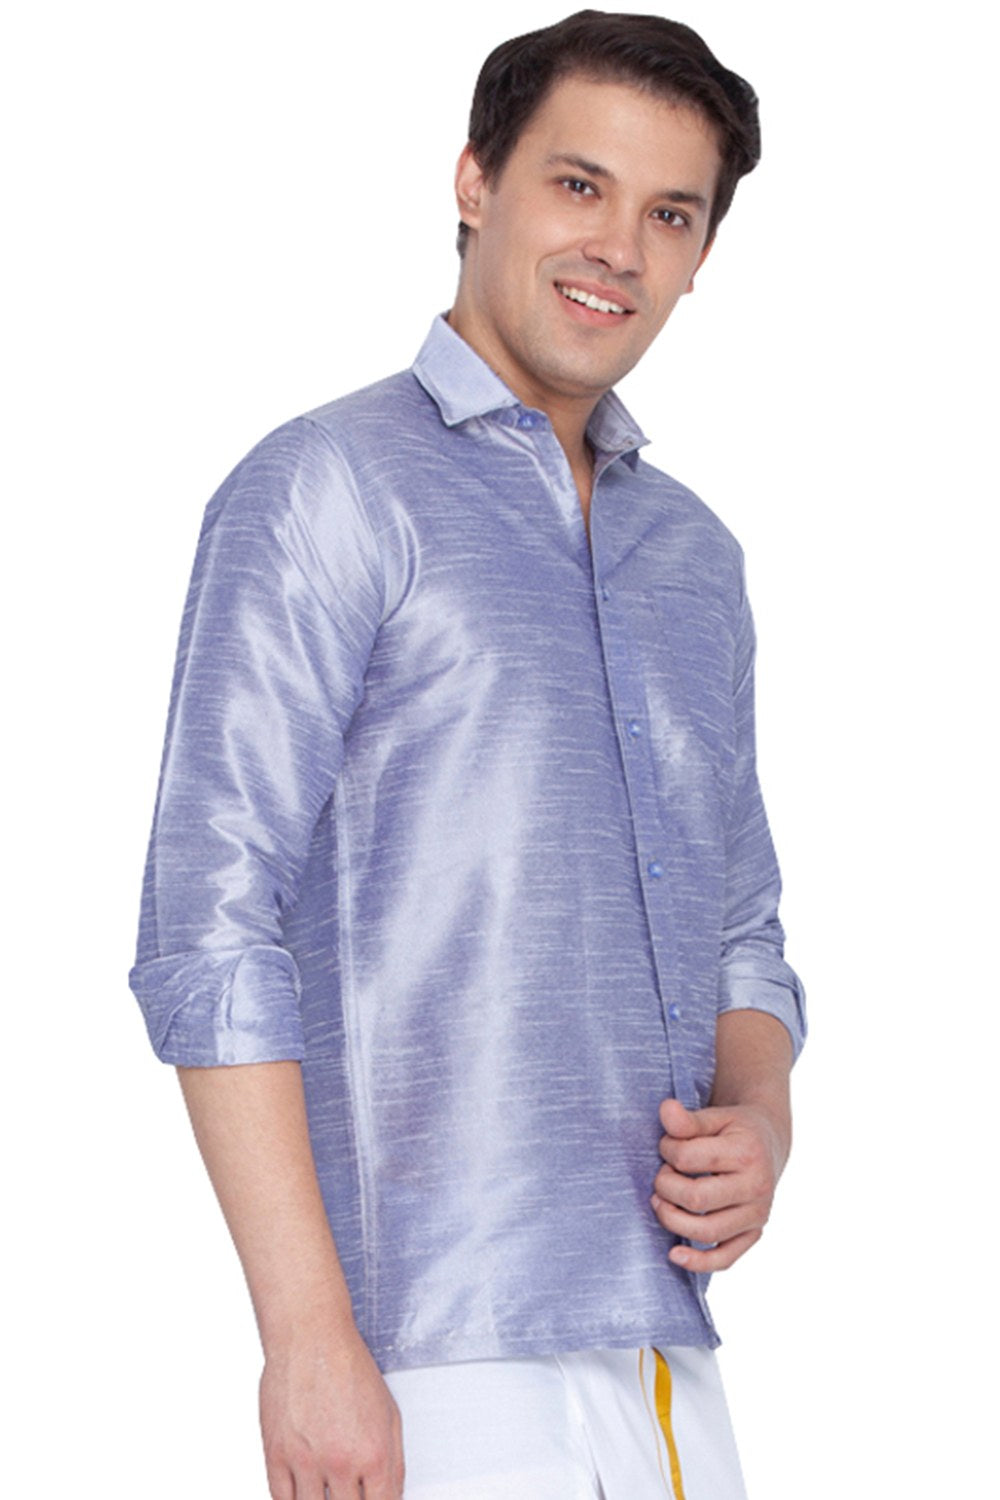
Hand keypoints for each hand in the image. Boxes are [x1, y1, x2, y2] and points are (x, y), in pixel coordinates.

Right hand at [260, 1326, 403, 1499]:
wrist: (311, 1337)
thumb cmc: (349, 1368)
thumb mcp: (390, 1413)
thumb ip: (394, 1463)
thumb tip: (390, 1496)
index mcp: (374, 1454)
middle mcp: (341, 1463)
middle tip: (349, 1492)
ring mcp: (306, 1461)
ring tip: (326, 1491)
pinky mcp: (276, 1454)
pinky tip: (302, 1494)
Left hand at [650, 1096, 789, 1272]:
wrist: (769, 1143)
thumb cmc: (735, 1129)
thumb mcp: (715, 1116)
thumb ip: (688, 1120)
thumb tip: (665, 1110)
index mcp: (747, 1152)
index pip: (689, 1159)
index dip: (667, 1150)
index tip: (667, 1145)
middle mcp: (757, 1187)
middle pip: (696, 1199)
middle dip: (665, 1187)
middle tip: (661, 1175)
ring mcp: (758, 1214)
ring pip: (707, 1231)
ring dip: (672, 1220)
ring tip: (660, 1203)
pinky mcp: (754, 1233)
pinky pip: (726, 1257)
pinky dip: (699, 1262)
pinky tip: (674, 1254)